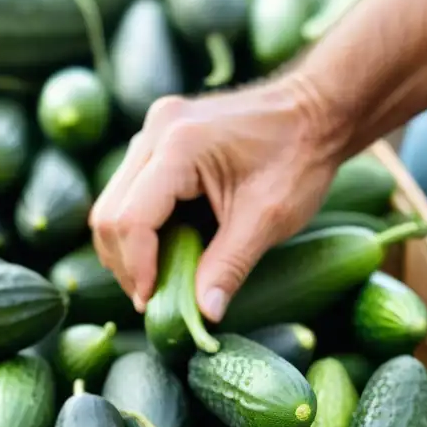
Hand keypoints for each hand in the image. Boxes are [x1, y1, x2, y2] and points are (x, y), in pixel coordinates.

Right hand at [88, 76, 342, 322]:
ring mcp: (154, 131)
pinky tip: (166, 250)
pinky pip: (131, 190)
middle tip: (152, 299)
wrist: (317, 110)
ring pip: (113, 202)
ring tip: (158, 280)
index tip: (152, 303)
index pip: (131, 218)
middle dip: (126, 263)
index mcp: (180, 145)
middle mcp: (156, 131)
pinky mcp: (160, 138)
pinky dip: (141, 227)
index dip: (137, 268)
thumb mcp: (268, 220)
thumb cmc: (300, 158)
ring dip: (128, 247)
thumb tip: (204, 316)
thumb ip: (229, 267)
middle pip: (109, 212)